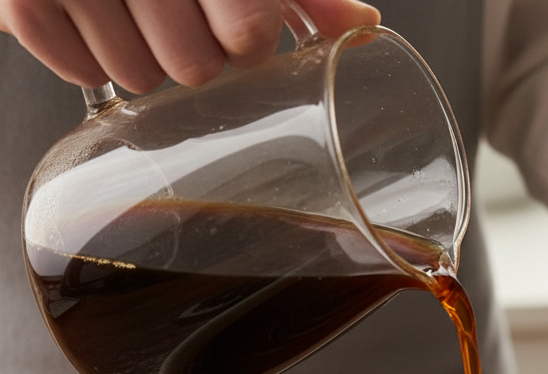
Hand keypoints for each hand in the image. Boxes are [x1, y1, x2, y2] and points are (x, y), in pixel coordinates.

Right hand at [0, 0, 379, 93]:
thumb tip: (361, 26)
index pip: (248, 31)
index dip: (246, 41)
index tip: (235, 27)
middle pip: (192, 68)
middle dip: (192, 55)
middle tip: (177, 19)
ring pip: (135, 77)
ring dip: (141, 59)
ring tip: (133, 13)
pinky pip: (76, 67)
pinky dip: (87, 54)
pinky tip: (95, 16)